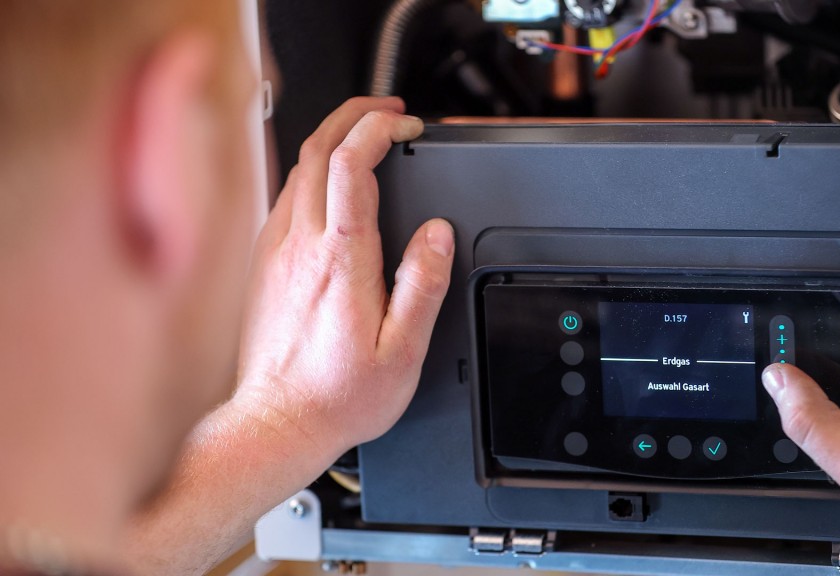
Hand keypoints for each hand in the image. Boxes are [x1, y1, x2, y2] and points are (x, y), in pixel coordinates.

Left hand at [235, 97, 454, 464]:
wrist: (274, 425)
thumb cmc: (335, 396)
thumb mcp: (402, 351)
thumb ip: (423, 285)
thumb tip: (436, 235)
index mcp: (340, 259)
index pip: (351, 164)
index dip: (379, 130)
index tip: (404, 125)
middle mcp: (300, 245)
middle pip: (318, 149)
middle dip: (354, 116)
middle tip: (387, 113)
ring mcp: (274, 251)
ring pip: (297, 168)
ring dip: (331, 139)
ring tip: (363, 138)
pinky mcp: (262, 264)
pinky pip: (285, 197)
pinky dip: (311, 172)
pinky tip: (329, 186)